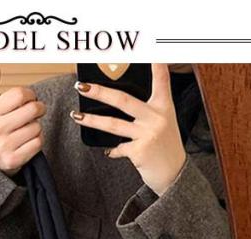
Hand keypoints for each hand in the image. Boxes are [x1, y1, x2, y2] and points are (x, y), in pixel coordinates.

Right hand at [0, 64, 45, 175]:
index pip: (19, 94)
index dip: (30, 94)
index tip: (30, 98)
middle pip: (33, 109)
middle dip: (39, 108)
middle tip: (37, 111)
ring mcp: (4, 146)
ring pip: (37, 127)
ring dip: (36, 127)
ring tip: (27, 130)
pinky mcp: (13, 160)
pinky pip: (38, 143)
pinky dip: (37, 142)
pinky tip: (28, 142)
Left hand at [71, 64, 186, 194]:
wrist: (174, 175)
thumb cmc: (166, 148)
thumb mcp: (163, 124)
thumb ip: (146, 112)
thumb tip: (118, 103)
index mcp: (163, 108)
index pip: (162, 81)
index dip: (157, 66)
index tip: (152, 51)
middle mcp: (156, 118)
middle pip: (122, 100)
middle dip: (99, 92)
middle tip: (82, 87)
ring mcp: (147, 134)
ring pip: (113, 124)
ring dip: (91, 120)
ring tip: (75, 116)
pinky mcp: (139, 151)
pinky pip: (118, 148)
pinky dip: (113, 150)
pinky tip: (110, 152)